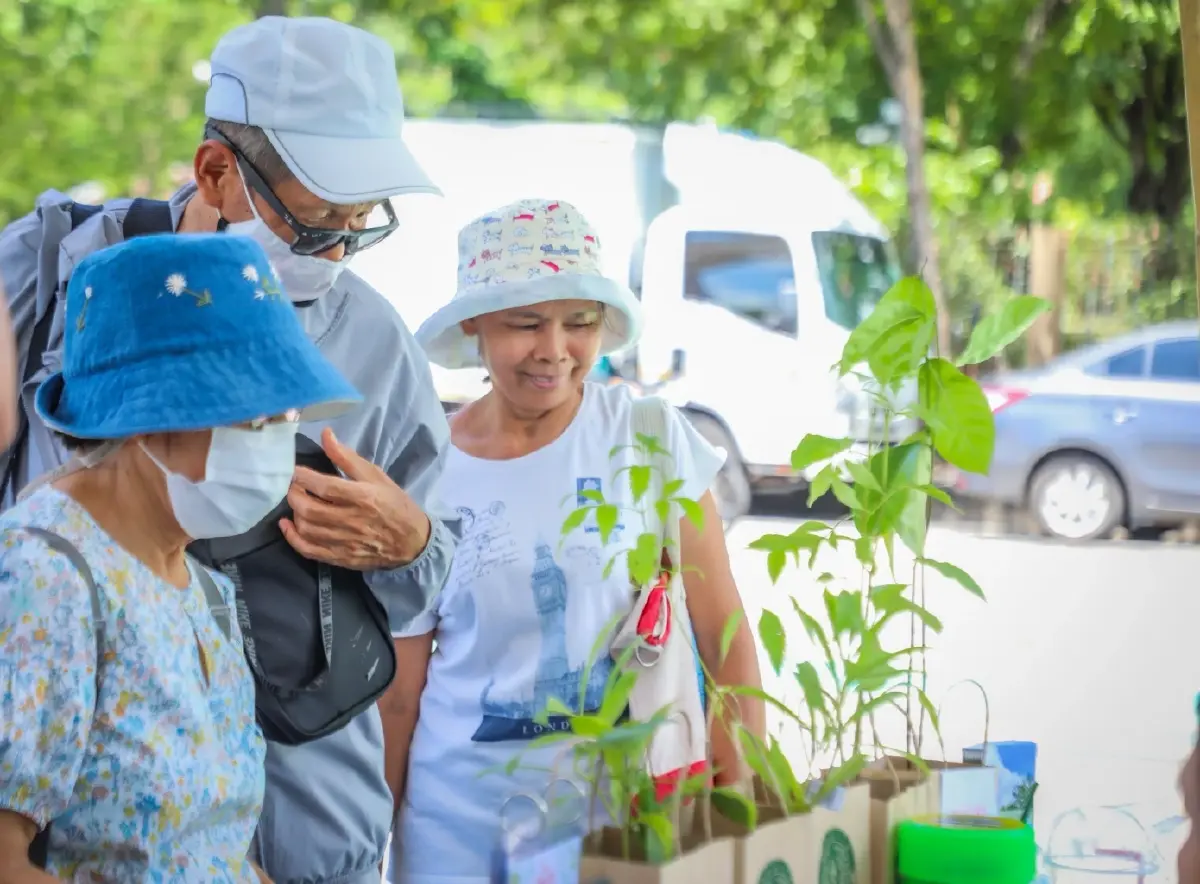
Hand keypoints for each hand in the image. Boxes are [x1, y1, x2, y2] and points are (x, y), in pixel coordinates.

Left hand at [280, 427, 431, 570]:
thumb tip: (325, 435)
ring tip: (298, 502)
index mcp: (363, 497)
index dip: (303, 477)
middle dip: (294, 494)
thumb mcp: (376, 476)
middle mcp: (352, 521)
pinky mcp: (341, 557)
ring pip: (307, 528)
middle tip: (294, 485)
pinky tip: (288, 525)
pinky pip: (309, 550)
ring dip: (295, 513)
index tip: (296, 470)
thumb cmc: (395, 504)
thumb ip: (347, 457)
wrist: (412, 542)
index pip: (324, 487)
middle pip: (309, 509)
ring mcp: (345, 542)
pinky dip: (293, 538)